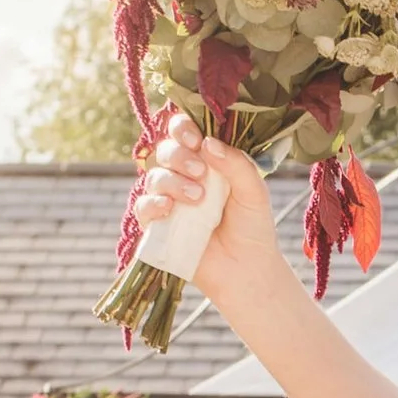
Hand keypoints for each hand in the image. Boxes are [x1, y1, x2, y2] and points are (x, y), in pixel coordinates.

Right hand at [138, 117, 289, 319]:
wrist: (248, 269)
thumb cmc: (253, 227)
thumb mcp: (254, 191)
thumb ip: (237, 164)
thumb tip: (207, 143)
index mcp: (205, 160)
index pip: (183, 132)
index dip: (182, 128)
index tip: (195, 138)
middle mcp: (183, 176)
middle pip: (165, 150)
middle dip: (179, 155)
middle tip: (200, 172)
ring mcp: (168, 199)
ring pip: (154, 176)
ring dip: (172, 181)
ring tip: (198, 198)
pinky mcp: (159, 226)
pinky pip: (143, 207)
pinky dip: (153, 204)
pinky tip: (170, 208)